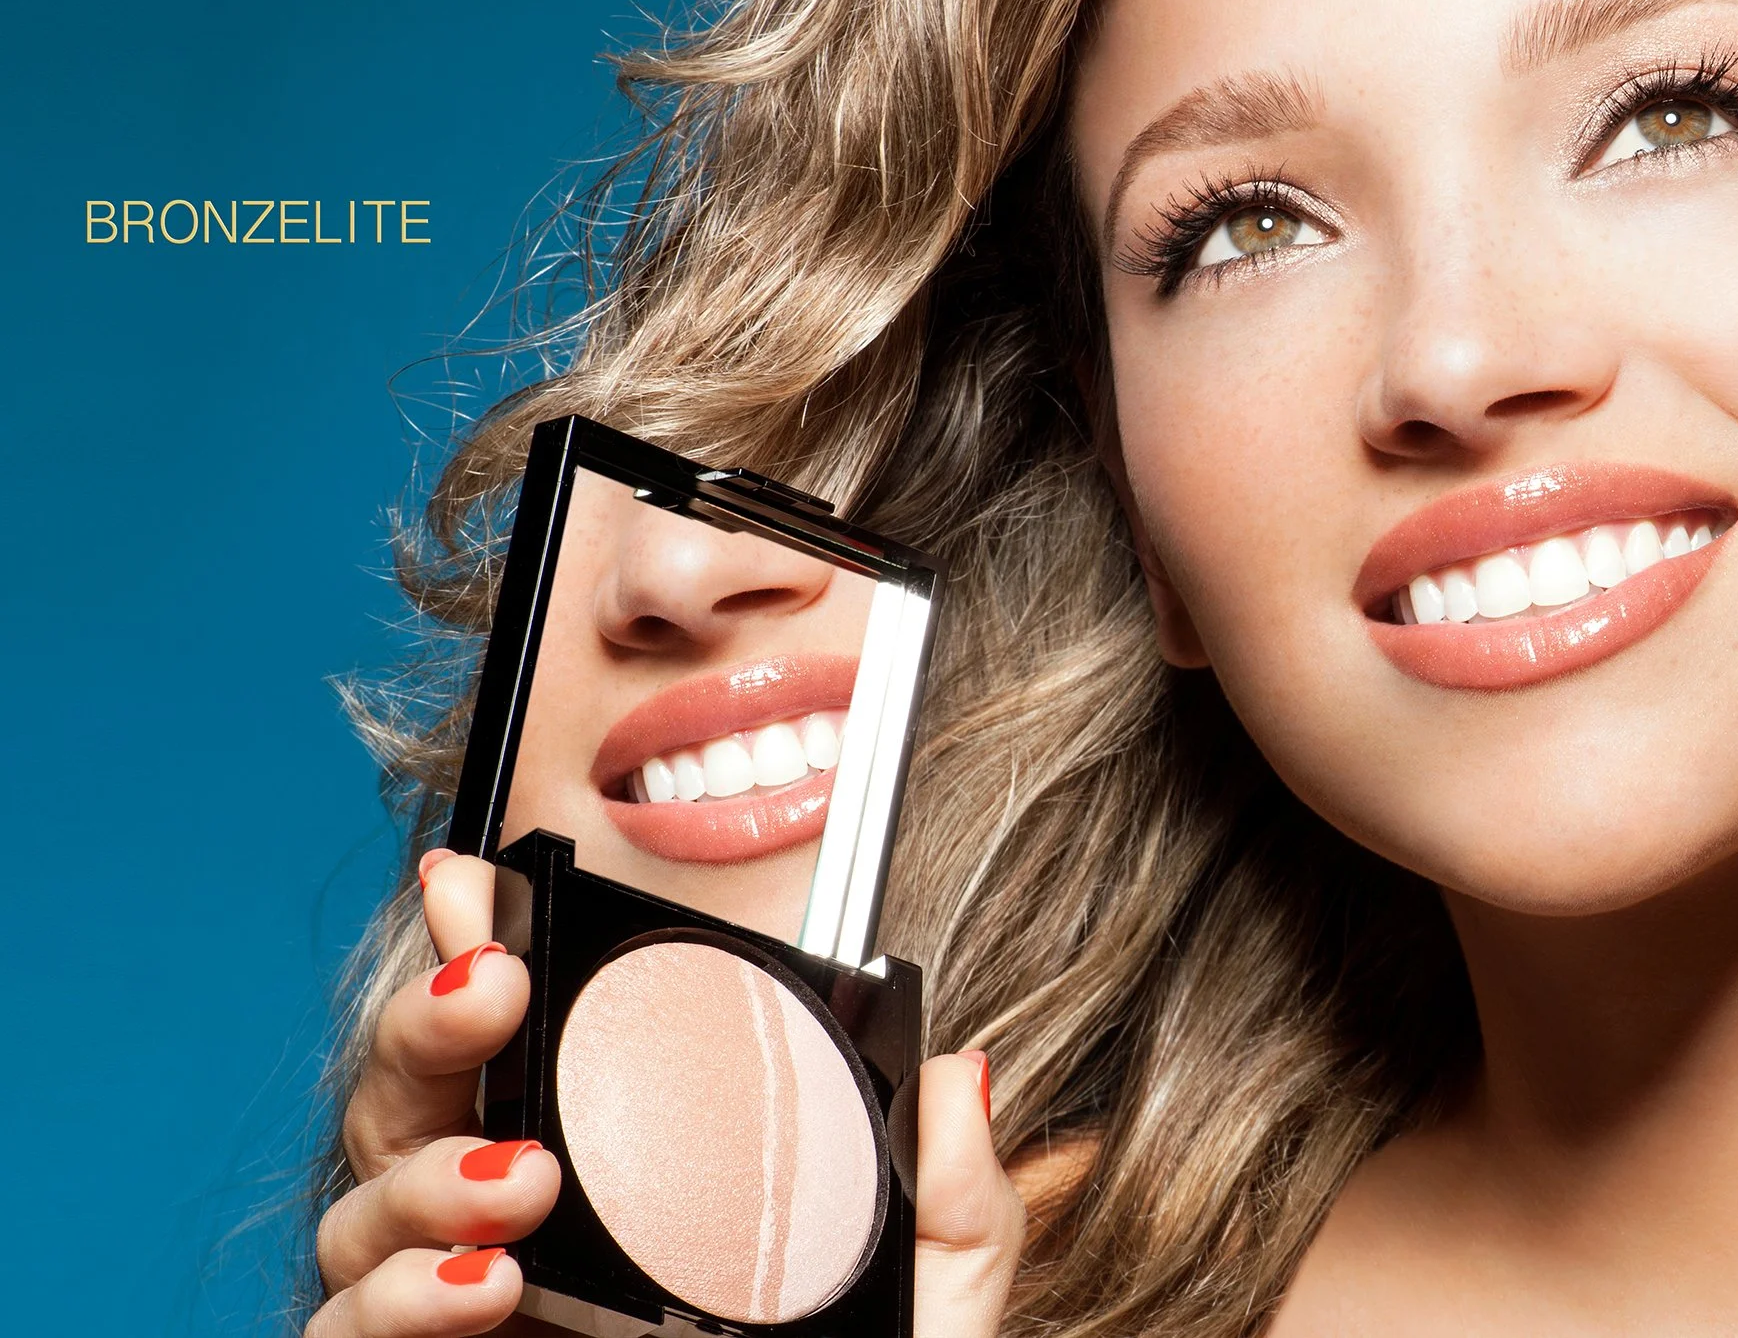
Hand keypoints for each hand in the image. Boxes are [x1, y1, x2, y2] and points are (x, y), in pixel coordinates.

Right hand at [305, 850, 1027, 1336]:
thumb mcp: (919, 1312)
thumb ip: (949, 1203)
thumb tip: (957, 1073)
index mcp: (624, 1182)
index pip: (531, 1047)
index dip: (481, 950)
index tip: (479, 881)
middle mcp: (517, 1233)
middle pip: (413, 1097)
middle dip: (427, 1021)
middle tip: (492, 989)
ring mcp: (456, 1313)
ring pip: (358, 1209)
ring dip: (419, 1174)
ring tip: (518, 1184)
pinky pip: (341, 1328)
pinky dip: (391, 1296)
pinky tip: (475, 1283)